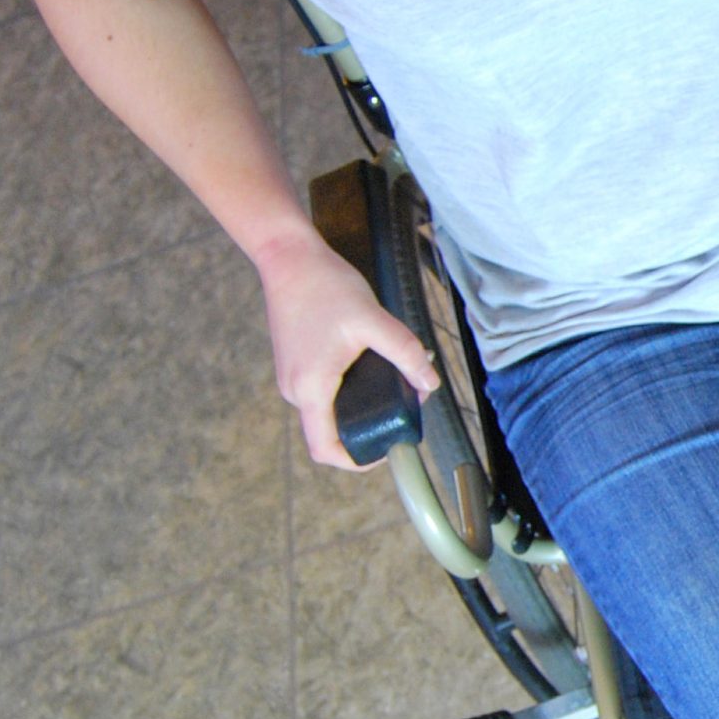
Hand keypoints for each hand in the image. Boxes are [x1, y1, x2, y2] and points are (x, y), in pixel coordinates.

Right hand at [255, 226, 438, 469]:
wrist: (288, 257)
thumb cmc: (325, 286)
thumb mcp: (373, 320)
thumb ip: (404, 353)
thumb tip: (430, 383)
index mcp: (310, 389)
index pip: (326, 449)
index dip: (356, 460)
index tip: (385, 450)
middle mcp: (295, 390)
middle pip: (331, 430)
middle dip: (369, 424)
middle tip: (404, 402)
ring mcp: (291, 378)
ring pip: (328, 409)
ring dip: (360, 403)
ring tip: (392, 379)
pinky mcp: (294, 364)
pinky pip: (322, 391)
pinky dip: (348, 388)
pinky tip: (371, 365)